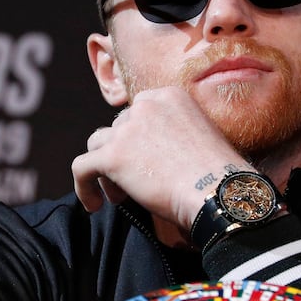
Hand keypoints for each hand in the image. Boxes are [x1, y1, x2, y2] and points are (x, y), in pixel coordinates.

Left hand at [71, 86, 249, 231]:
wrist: (220, 193)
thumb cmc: (218, 175)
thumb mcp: (200, 135)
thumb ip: (173, 131)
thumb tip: (152, 154)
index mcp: (168, 96)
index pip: (136, 114)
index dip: (135, 140)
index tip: (144, 162)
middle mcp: (145, 106)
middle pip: (117, 129)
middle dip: (123, 156)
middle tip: (135, 184)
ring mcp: (126, 130)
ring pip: (97, 145)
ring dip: (105, 170)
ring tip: (119, 196)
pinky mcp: (112, 156)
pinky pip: (81, 167)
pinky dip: (83, 186)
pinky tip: (94, 204)